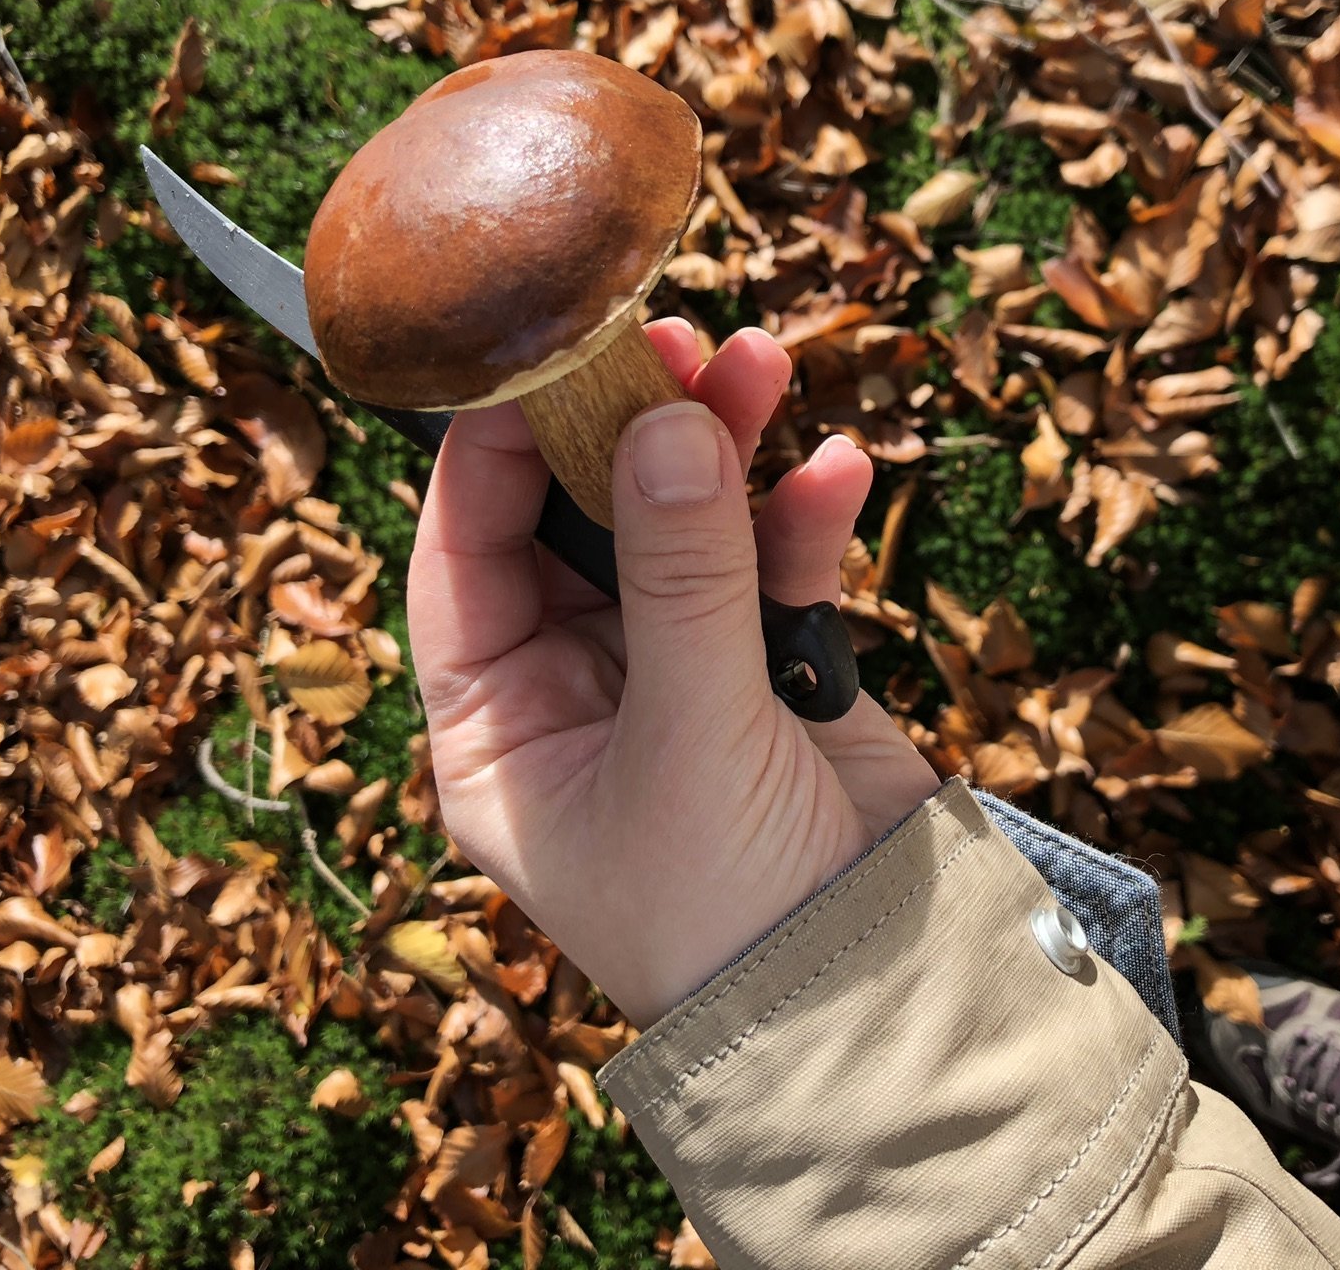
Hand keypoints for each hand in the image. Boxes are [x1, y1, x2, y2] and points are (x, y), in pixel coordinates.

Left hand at [409, 321, 940, 1025]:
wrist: (877, 1003)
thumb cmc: (730, 912)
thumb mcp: (689, 736)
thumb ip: (680, 575)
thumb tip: (663, 421)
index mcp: (500, 731)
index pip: (462, 562)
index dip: (489, 454)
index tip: (538, 355)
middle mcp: (575, 694)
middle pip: (578, 525)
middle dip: (624, 432)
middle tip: (666, 337)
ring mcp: (678, 680)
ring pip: (682, 531)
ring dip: (722, 451)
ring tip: (759, 364)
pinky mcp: (773, 677)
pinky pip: (775, 571)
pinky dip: (803, 520)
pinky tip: (836, 471)